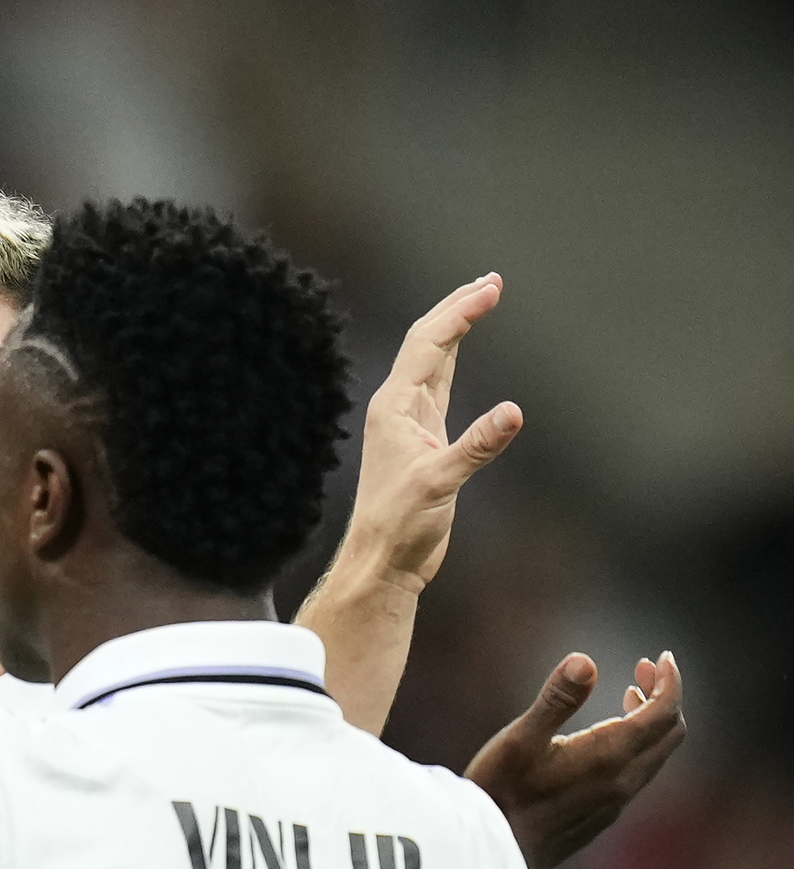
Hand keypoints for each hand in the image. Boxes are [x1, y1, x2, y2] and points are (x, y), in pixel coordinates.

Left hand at [344, 274, 523, 591]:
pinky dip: (452, 361)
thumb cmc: (399, 525)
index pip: (431, 344)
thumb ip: (475, 448)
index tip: (493, 288)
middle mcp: (398, 408)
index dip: (461, 312)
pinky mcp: (422, 440)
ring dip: (455, 330)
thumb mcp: (438, 484)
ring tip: (479, 300)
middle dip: (457, 309)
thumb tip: (514, 413)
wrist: (382, 560)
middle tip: (491, 281)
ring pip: (433, 362)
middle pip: (428, 342)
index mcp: (395, 408)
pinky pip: (438, 387)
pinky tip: (460, 351)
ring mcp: (409, 422)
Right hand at [465, 650, 685, 868]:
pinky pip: (638, 773)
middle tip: (643, 669)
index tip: (662, 657)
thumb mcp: (520, 739)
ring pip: (656, 755)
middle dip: (664, 696)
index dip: (670, 681)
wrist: (491, 852)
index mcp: (608, 756)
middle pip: (670, 733)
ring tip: (628, 695)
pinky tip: (606, 738)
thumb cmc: (500, 791)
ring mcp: (614, 802)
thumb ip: (557, 699)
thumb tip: (585, 661)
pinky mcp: (602, 815)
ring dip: (651, 721)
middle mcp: (622, 781)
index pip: (664, 713)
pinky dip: (637, 744)